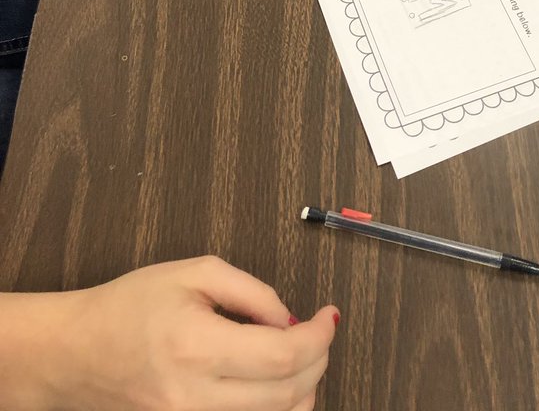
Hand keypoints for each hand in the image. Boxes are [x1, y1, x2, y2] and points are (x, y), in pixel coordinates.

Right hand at [4, 256, 338, 410]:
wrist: (75, 353)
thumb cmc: (129, 306)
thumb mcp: (192, 274)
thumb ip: (250, 292)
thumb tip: (289, 318)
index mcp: (197, 346)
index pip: (282, 356)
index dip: (319, 337)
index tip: (329, 315)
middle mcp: (194, 397)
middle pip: (287, 394)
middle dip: (318, 360)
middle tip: (320, 332)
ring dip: (303, 389)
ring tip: (299, 356)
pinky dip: (275, 409)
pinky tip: (277, 385)